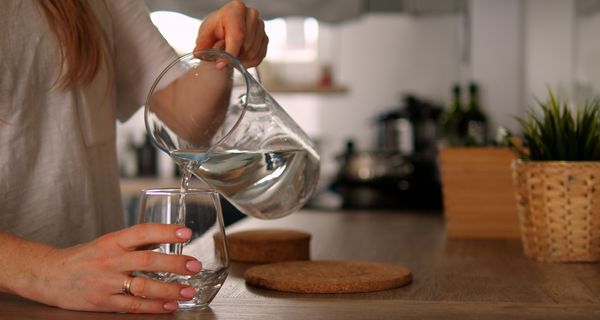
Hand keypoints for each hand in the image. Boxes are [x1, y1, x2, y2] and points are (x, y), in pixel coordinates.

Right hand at [32, 224, 201, 312]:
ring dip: (169, 290)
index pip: (142, 232)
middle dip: (174, 264)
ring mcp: (106, 283)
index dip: (165, 232)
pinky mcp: (103, 302)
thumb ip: (135, 242)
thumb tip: (165, 238)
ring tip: (188, 291)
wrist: (48, 275)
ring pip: (142, 286)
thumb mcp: (108, 242)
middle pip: (147, 261)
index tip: (186, 233)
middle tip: (195, 265)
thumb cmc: (83, 257)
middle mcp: (110, 260)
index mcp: (112, 241)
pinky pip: (133, 305)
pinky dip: (153, 307)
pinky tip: (170, 306)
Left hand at [194, 0, 268, 67]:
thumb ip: (202, 44)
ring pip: (253, 53)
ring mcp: (260, 26)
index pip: (238, 35)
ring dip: (240, 60)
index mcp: (236, 9)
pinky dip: (248, 62)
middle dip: (234, 56)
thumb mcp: (205, 33)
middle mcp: (251, 15)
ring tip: (230, 56)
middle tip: (223, 58)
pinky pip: (259, 57)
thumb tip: (199, 54)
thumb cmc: (216, 28)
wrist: (225, 28)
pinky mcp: (265, 37)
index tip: (220, 64)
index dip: (230, 53)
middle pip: (246, 46)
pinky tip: (239, 58)